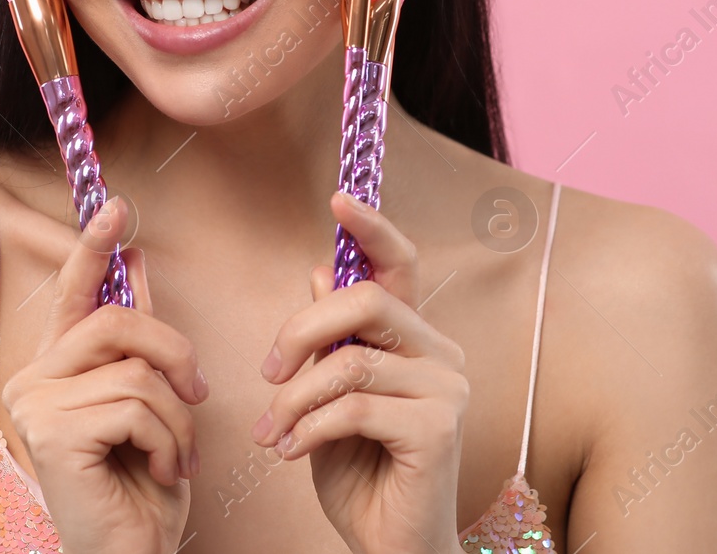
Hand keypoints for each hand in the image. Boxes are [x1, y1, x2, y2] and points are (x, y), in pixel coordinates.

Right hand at [0, 196, 206, 553]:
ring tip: (175, 454)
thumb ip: (138, 340)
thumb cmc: (140, 486)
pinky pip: (135, 406)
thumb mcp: (151, 402)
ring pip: (135, 370)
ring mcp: (36, 407)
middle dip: (174, 353)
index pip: (74, 294)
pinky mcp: (53, 435)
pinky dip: (167, 439)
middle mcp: (33, 380)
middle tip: (197, 394)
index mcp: (56, 367)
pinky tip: (161, 471)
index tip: (118, 205)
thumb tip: (137, 264)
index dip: (94, 247)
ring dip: (177, 416)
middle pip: (117, 323)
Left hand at [252, 192, 469, 553]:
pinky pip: (354, 405)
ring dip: (294, 398)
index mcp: (416, 341)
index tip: (338, 198)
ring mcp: (448, 390)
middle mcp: (442, 355)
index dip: (372, 227)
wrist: (390, 548)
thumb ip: (331, 343)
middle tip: (268, 371)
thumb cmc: (362, 475)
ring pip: (350, 360)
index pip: (400, 265)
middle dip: (302, 329)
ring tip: (271, 433)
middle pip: (366, 299)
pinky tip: (291, 453)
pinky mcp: (440, 428)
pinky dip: (308, 428)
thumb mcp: (329, 400)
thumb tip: (318, 273)